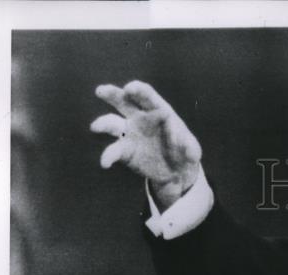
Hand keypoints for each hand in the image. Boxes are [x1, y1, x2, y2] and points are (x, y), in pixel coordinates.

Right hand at [91, 81, 201, 209]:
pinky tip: (105, 163)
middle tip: (101, 92)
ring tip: (96, 127)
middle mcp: (139, 118)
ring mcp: (130, 133)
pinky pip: (113, 150)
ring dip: (103, 123)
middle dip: (112, 94)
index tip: (129, 89)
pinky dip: (108, 155)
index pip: (146, 95)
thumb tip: (187, 148)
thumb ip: (190, 147)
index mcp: (158, 110)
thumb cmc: (184, 153)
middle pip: (123, 101)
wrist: (176, 172)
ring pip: (112, 123)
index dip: (137, 90)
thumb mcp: (192, 150)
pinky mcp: (125, 151)